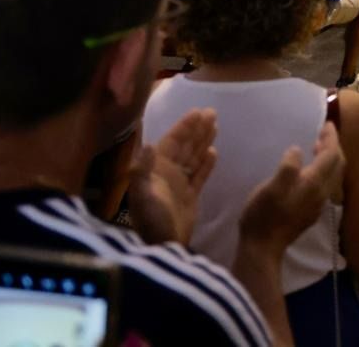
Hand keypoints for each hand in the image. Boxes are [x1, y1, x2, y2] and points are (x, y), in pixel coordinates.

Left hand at [129, 108, 217, 245]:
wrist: (164, 246)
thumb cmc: (152, 221)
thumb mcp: (143, 196)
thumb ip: (143, 170)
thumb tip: (147, 143)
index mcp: (156, 169)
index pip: (172, 142)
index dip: (184, 127)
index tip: (197, 112)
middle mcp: (167, 173)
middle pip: (185, 146)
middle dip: (197, 129)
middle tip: (212, 112)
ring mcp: (179, 184)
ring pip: (193, 157)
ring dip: (203, 141)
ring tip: (216, 125)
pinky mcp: (190, 196)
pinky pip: (200, 175)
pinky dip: (206, 163)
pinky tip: (214, 152)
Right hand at [238, 122, 344, 257]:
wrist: (263, 248)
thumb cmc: (263, 215)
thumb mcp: (271, 188)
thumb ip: (288, 167)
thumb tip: (297, 150)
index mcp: (314, 183)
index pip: (332, 155)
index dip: (331, 137)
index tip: (327, 123)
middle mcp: (322, 193)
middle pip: (337, 164)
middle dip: (333, 146)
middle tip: (323, 133)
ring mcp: (318, 204)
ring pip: (333, 175)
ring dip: (329, 158)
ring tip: (316, 147)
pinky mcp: (311, 211)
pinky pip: (325, 184)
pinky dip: (323, 170)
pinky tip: (309, 171)